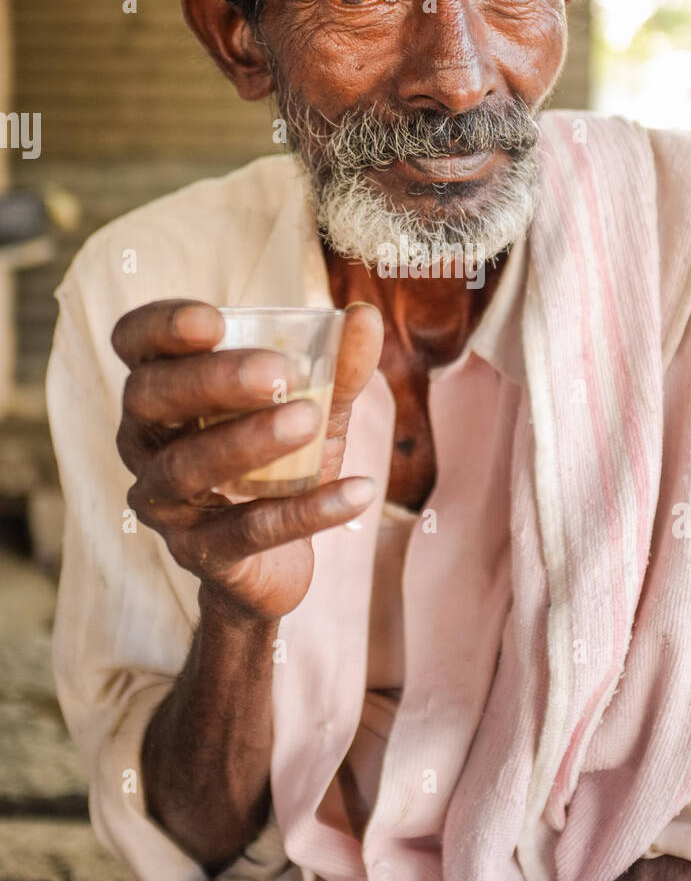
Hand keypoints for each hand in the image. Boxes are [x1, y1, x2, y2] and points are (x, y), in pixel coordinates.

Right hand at [112, 299, 383, 621]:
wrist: (275, 563)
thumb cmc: (280, 464)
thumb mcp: (312, 407)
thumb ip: (336, 366)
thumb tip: (365, 318)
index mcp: (163, 389)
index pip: (135, 343)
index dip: (161, 327)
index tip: (214, 321)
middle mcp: (146, 442)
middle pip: (150, 398)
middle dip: (211, 380)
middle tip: (278, 372)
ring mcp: (166, 502)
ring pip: (186, 466)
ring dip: (247, 441)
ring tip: (309, 421)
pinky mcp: (200, 553)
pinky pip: (246, 530)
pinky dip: (305, 511)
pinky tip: (357, 492)